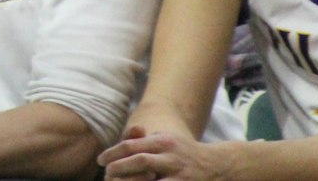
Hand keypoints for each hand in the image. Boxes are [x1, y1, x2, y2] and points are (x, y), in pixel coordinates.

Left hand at [98, 124, 219, 179]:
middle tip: (106, 173)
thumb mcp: (166, 140)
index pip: (131, 145)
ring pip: (148, 179)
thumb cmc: (183, 152)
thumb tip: (122, 145)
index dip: (113, 153)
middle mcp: (170, 155)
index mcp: (162, 141)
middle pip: (138, 160)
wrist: (217, 165)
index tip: (100, 160)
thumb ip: (145, 140)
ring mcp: (178, 173)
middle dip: (118, 167)